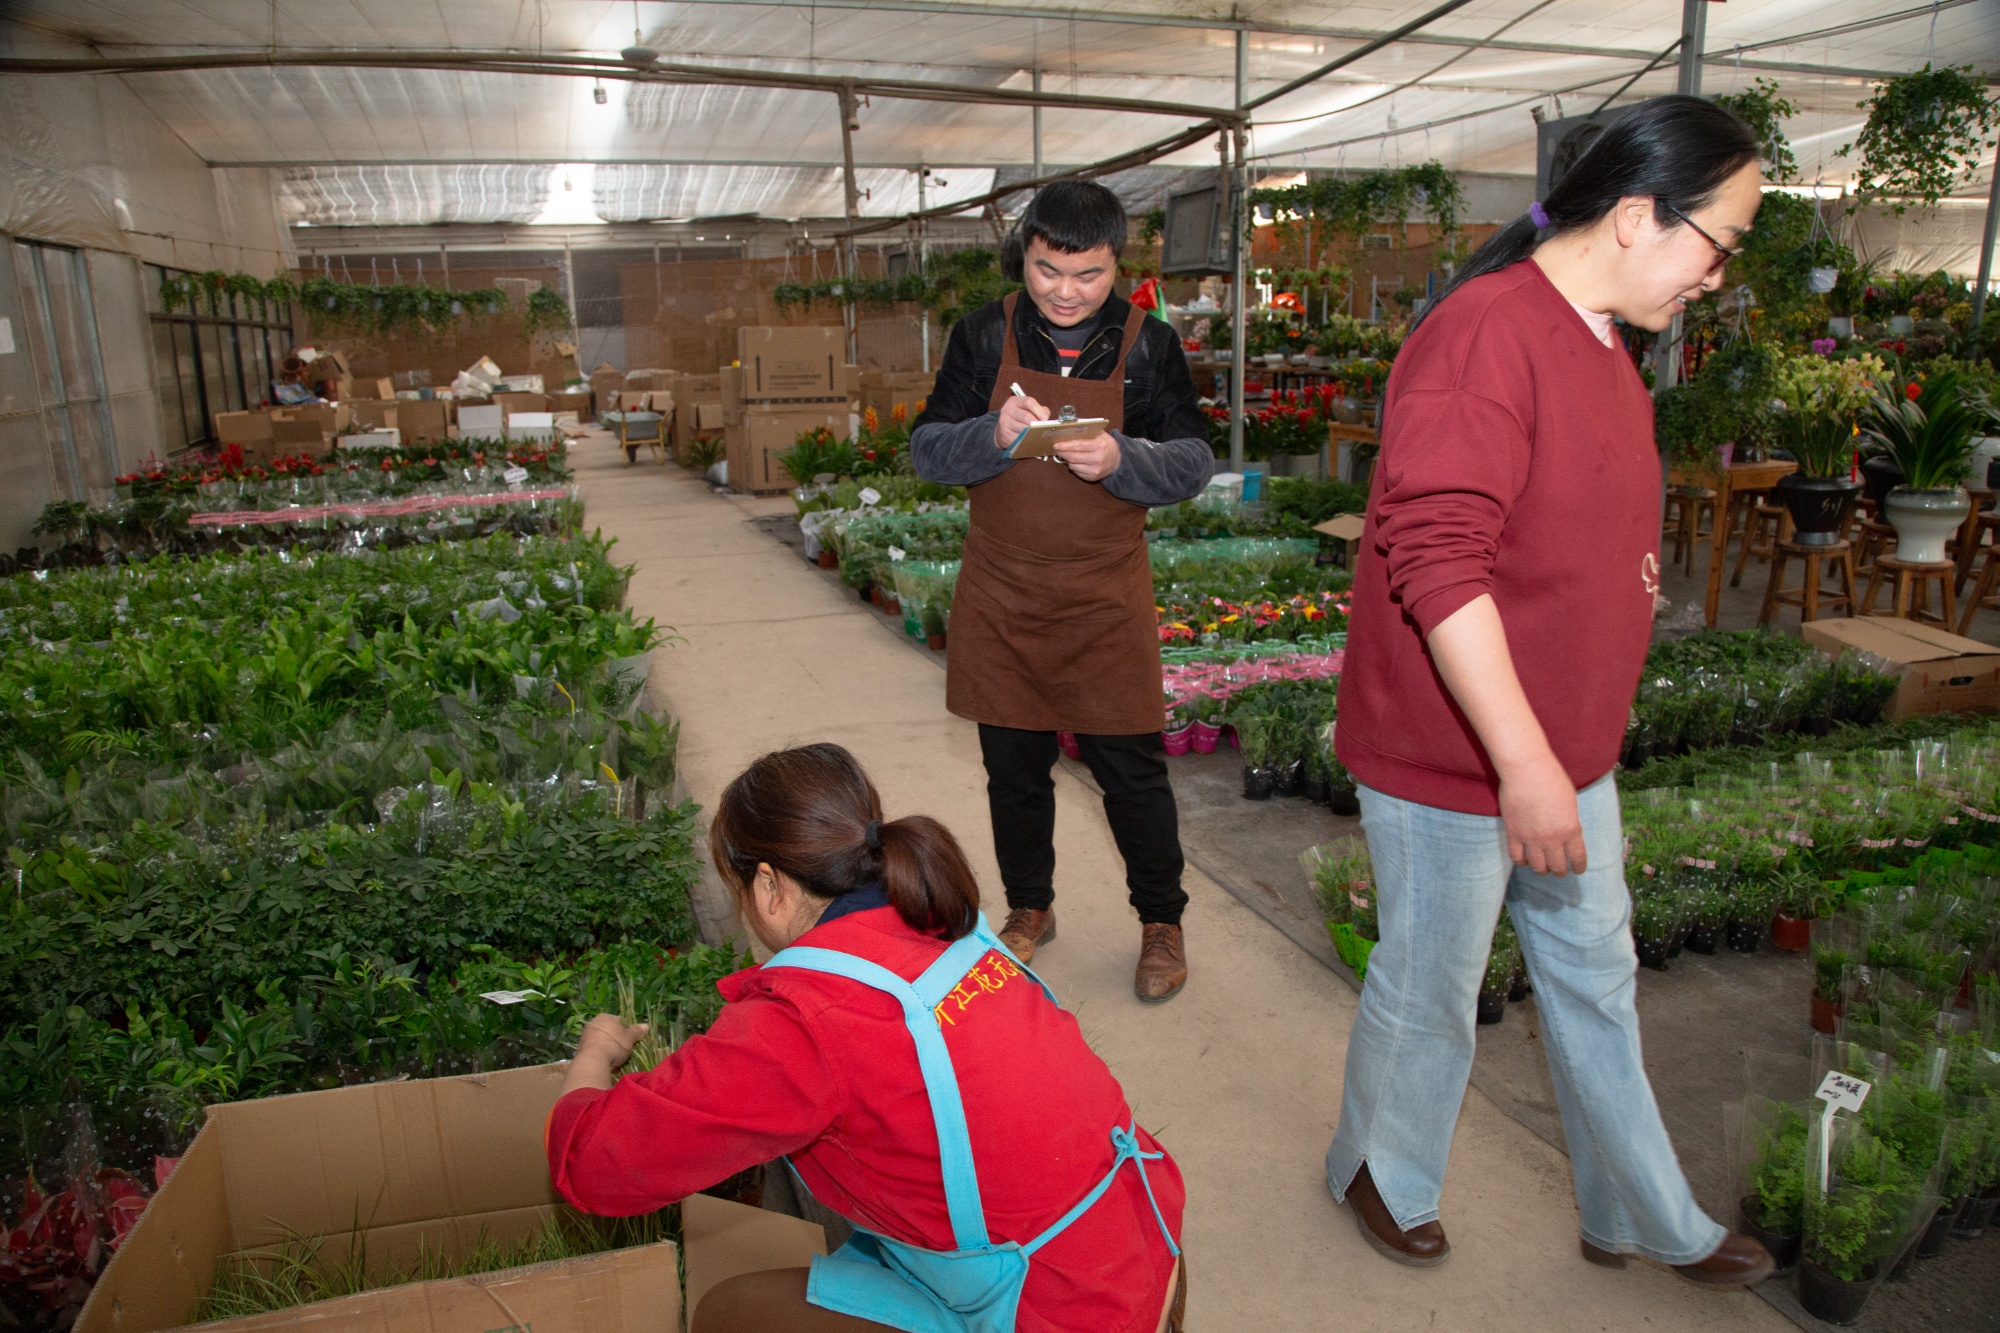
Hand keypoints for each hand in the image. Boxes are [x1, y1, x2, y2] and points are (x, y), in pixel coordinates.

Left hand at [577, 1013, 647, 1068]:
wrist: (593, 1060)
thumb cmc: (614, 1045)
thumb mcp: (629, 1038)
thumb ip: (636, 1031)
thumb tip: (646, 1025)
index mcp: (605, 1017)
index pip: (619, 1021)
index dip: (626, 1030)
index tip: (630, 1040)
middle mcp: (593, 1023)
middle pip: (610, 1032)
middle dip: (617, 1040)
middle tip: (624, 1051)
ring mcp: (585, 1036)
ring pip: (602, 1042)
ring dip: (609, 1049)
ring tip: (616, 1060)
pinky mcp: (581, 1048)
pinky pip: (595, 1050)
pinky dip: (601, 1055)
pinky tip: (607, 1063)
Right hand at [994, 393, 1048, 448]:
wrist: (1003, 429)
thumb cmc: (1020, 418)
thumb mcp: (1028, 409)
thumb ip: (1040, 410)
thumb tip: (1046, 419)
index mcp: (1015, 401)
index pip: (1029, 402)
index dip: (1039, 410)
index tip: (1045, 419)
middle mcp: (1008, 410)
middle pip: (1026, 416)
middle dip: (1037, 424)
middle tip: (1044, 429)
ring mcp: (1005, 423)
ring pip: (1023, 429)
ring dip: (1033, 433)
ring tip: (1040, 435)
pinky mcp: (1005, 435)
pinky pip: (1019, 439)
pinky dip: (1027, 441)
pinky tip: (1032, 441)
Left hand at [1054, 432, 1120, 481]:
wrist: (1117, 461)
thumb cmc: (1106, 445)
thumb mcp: (1101, 435)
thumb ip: (1087, 432)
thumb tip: (1070, 429)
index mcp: (1099, 445)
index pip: (1078, 445)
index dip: (1065, 445)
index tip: (1056, 444)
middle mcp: (1097, 458)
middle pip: (1073, 456)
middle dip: (1062, 452)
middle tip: (1057, 449)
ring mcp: (1095, 470)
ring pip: (1072, 465)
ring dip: (1067, 459)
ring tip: (1066, 454)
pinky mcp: (1092, 477)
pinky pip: (1076, 471)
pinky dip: (1073, 466)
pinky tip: (1075, 461)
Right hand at [1497, 753, 1586, 876]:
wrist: (1527, 770)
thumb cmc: (1552, 779)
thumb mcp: (1571, 803)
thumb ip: (1570, 823)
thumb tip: (1569, 836)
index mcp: (1570, 829)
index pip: (1577, 858)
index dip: (1578, 867)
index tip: (1578, 870)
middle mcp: (1552, 838)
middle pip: (1557, 866)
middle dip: (1559, 871)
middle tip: (1558, 870)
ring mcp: (1531, 838)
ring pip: (1537, 866)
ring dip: (1541, 869)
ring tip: (1541, 868)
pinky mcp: (1513, 833)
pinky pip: (1516, 857)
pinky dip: (1522, 861)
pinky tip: (1524, 859)